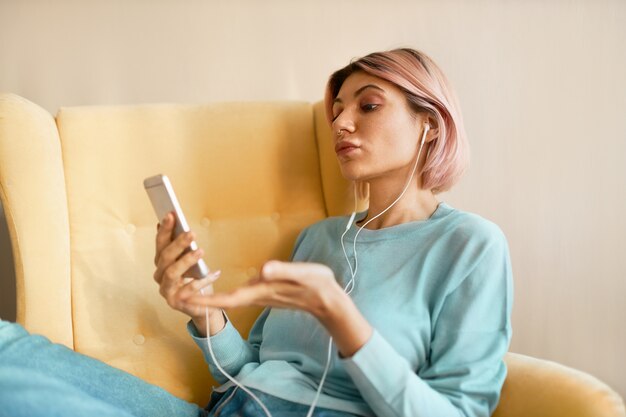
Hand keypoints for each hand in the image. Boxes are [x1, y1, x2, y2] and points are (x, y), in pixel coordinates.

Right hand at [153, 212, 221, 323]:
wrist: (202, 306)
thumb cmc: (195, 278)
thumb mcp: (189, 259)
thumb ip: (182, 245)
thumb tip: (174, 220)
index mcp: (161, 263)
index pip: (160, 244)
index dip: (165, 230)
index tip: (171, 215)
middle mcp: (160, 276)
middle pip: (165, 258)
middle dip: (178, 244)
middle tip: (192, 233)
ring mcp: (166, 290)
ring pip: (172, 273)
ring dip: (186, 261)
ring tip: (200, 251)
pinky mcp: (175, 303)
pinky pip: (189, 290)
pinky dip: (202, 281)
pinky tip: (214, 273)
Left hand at [189, 260, 341, 320]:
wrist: (328, 299)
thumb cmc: (317, 285)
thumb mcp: (302, 273)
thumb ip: (283, 271)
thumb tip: (265, 269)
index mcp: (262, 291)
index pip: (228, 298)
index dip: (206, 300)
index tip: (185, 299)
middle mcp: (257, 296)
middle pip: (222, 301)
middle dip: (199, 300)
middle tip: (174, 296)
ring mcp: (260, 295)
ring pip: (227, 298)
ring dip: (208, 297)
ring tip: (187, 290)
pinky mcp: (265, 292)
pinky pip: (236, 295)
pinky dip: (221, 292)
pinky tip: (216, 285)